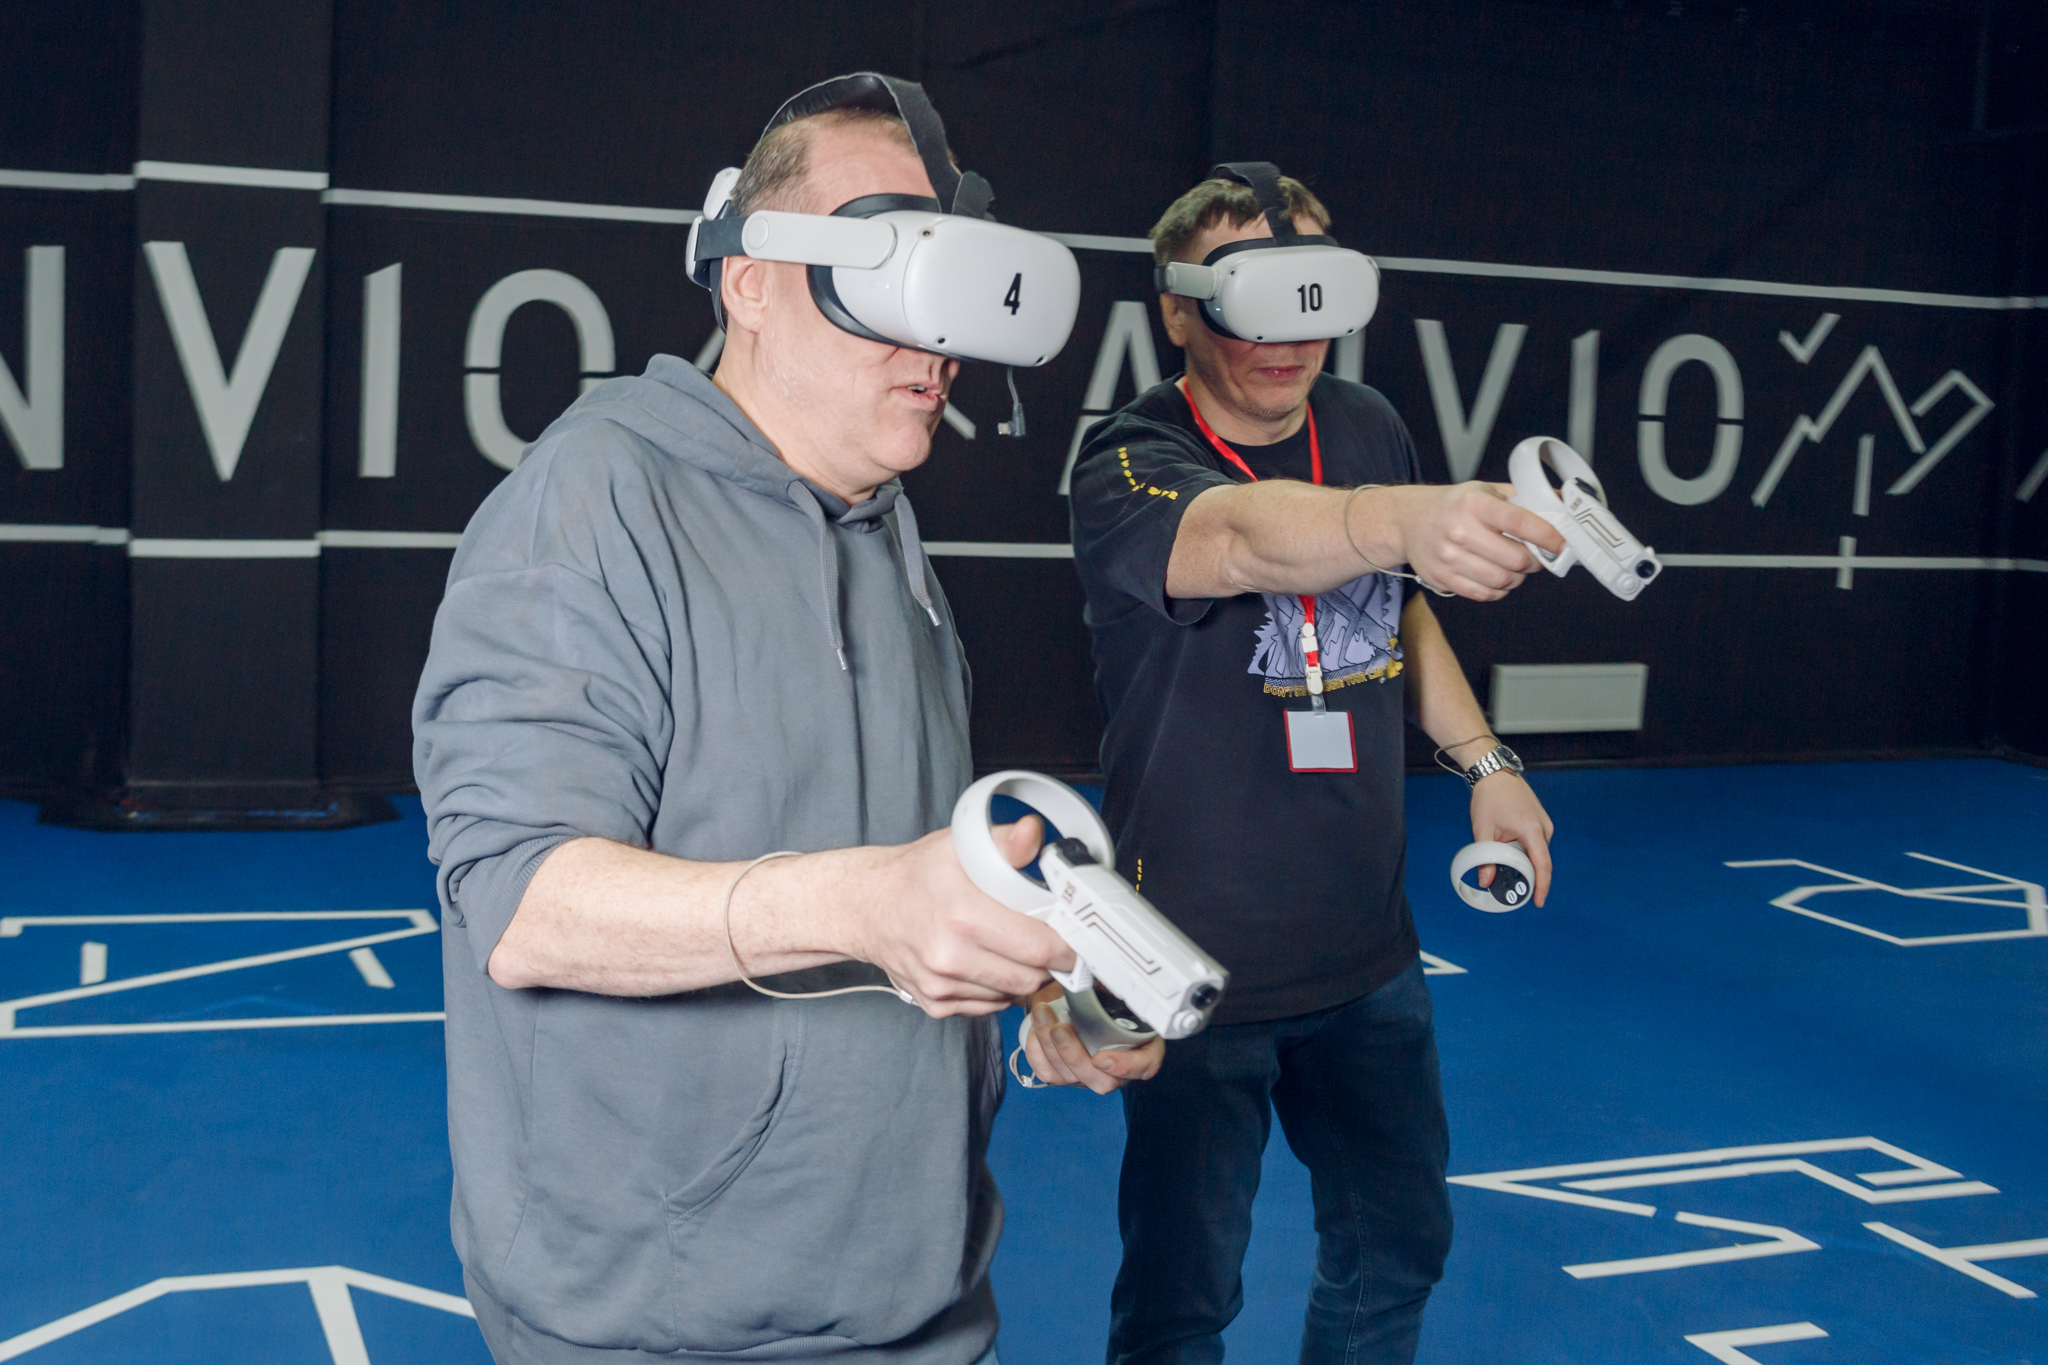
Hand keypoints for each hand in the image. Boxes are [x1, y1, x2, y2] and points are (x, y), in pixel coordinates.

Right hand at [854, 817, 1077, 1018]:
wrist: (866, 905)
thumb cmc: (917, 875)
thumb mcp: (960, 846)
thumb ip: (1004, 843)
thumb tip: (1032, 833)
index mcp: (963, 914)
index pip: (1038, 947)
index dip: (1067, 947)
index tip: (1078, 941)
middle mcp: (949, 956)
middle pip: (1030, 977)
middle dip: (1050, 965)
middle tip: (1056, 947)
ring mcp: (940, 984)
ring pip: (1010, 995)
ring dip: (1023, 977)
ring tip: (1018, 950)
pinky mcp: (934, 1004)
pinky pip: (986, 1007)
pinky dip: (998, 990)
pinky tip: (990, 963)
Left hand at [1017, 984, 1164, 1093]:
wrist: (1070, 995)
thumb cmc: (1098, 990)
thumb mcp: (1112, 983)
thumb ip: (1115, 984)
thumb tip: (1107, 973)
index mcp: (1141, 1044)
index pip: (1145, 1065)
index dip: (1126, 1066)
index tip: (1102, 1057)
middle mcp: (1116, 1067)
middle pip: (1101, 1081)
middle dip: (1074, 1055)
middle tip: (1060, 1028)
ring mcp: (1088, 1074)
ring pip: (1069, 1077)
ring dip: (1049, 1045)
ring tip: (1043, 1013)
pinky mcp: (1062, 1074)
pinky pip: (1047, 1072)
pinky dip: (1037, 1050)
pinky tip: (1037, 1027)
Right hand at [1358, 483, 1563, 600]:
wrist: (1408, 520)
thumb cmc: (1452, 506)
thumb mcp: (1485, 490)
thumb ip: (1522, 497)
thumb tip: (1561, 502)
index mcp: (1474, 503)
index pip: (1520, 522)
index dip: (1547, 536)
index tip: (1560, 544)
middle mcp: (1460, 530)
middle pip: (1516, 559)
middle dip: (1535, 562)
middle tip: (1536, 557)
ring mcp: (1449, 557)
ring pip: (1502, 580)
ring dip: (1517, 578)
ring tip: (1514, 567)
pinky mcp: (1443, 577)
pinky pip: (1483, 594)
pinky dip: (1498, 590)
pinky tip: (1497, 577)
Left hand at [1470, 772, 1554, 904]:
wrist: (1494, 772)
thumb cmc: (1489, 798)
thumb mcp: (1483, 830)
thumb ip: (1485, 858)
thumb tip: (1485, 881)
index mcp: (1533, 831)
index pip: (1542, 866)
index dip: (1542, 887)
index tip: (1538, 902)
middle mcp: (1544, 828)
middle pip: (1540, 861)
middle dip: (1529, 876)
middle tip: (1512, 887)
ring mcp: (1544, 823)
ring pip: (1537, 852)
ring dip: (1524, 861)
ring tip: (1505, 863)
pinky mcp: (1540, 820)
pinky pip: (1536, 842)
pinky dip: (1525, 850)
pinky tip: (1509, 849)